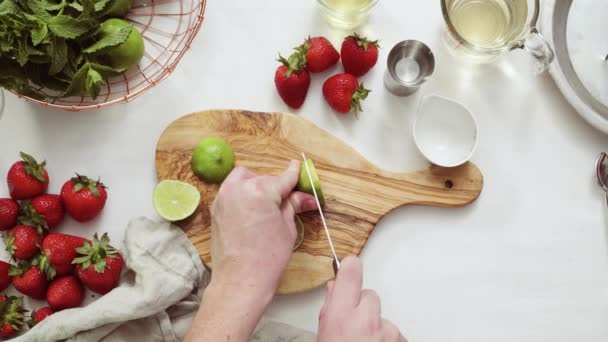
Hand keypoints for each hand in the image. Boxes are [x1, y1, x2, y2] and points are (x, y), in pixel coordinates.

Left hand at [209, 160, 316, 296]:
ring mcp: (224, 197)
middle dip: (277, 188)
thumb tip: (303, 197)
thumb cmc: (267, 258)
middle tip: (290, 201)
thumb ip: (292, 205)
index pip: (283, 178)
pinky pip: (231, 191)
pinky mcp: (216, 209)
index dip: (294, 174)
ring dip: (257, 185)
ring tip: (268, 204)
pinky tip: (253, 209)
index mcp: (260, 190)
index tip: (297, 168)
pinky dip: (243, 194)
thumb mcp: (287, 228)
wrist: (240, 280)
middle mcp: (238, 188)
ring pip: (244, 179)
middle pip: (265, 179)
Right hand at [317, 256, 406, 341]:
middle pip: (369, 296)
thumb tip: (335, 290)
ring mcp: (388, 331)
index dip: (349, 267)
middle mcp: (367, 320)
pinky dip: (386, 338)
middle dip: (362, 306)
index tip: (349, 265)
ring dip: (375, 325)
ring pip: (382, 315)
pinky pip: (393, 331)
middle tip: (352, 326)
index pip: (350, 274)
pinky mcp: (402, 339)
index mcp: (342, 317)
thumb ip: (329, 310)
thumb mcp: (324, 335)